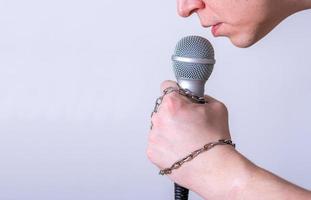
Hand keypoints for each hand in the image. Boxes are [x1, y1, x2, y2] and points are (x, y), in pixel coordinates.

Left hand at [147, 80, 253, 198]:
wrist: (215, 170)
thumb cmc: (216, 142)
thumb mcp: (217, 107)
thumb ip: (201, 97)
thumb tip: (194, 97)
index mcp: (172, 104)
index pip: (167, 86)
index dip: (177, 92)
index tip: (180, 98)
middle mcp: (159, 118)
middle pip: (163, 108)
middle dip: (174, 113)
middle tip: (188, 123)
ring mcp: (153, 136)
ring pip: (159, 126)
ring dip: (168, 129)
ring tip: (186, 139)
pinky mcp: (152, 152)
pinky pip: (157, 142)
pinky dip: (166, 145)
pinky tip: (180, 149)